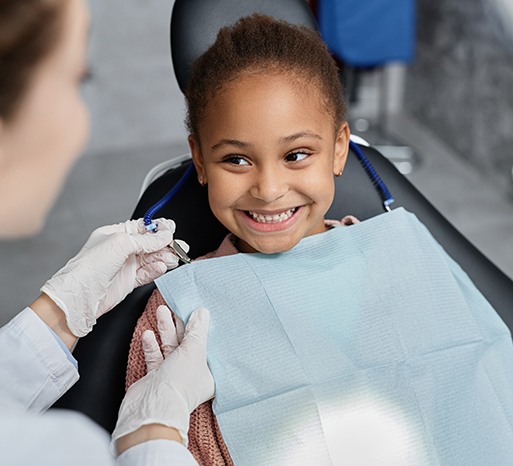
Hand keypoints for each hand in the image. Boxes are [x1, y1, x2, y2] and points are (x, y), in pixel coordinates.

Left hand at [40, 218, 185, 336]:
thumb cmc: (90, 266)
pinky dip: (156, 270)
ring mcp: (125, 265)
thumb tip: (165, 235)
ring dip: (164, 257)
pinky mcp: (129, 281)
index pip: (142, 227)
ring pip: (151, 258)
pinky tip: (162, 268)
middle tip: (179, 246)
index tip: (171, 230)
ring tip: (174, 258)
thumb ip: (146, 239)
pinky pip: (147, 273)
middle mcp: (120, 249)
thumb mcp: (121, 243)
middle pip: (150, 243)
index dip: (158, 228)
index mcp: (115, 234)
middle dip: (165, 244)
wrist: (81, 296)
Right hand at [112, 307, 213, 451]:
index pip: (208, 346)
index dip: (203, 329)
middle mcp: (192, 375)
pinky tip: (148, 333)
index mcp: (209, 373)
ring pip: (170, 347)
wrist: (152, 406)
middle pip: (188, 344)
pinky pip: (156, 356)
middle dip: (181, 325)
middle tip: (176, 306)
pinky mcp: (156, 377)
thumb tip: (202, 312)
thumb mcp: (194, 350)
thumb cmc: (180, 381)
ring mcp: (173, 376)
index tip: (199, 312)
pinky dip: (152, 345)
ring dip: (165, 329)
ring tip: (162, 310)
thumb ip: (197, 329)